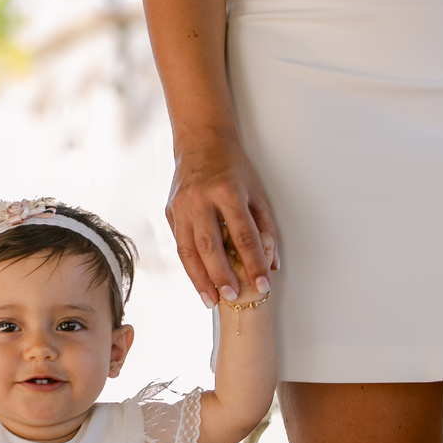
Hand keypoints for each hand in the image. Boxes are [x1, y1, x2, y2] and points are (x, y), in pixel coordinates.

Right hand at [167, 133, 278, 307]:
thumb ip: (265, 228)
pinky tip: (200, 281)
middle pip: (211, 246)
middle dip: (223, 276)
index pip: (243, 236)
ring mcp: (181, 206)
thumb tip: (272, 264)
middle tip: (233, 297)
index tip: (263, 284)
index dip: (254, 263)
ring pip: (188, 250)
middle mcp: (201, 199)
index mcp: (227, 191)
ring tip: (211, 300)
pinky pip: (180, 244)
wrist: (200, 141)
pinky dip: (190, 266)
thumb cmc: (233, 167)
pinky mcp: (170, 211)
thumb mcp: (255, 192)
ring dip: (200, 279)